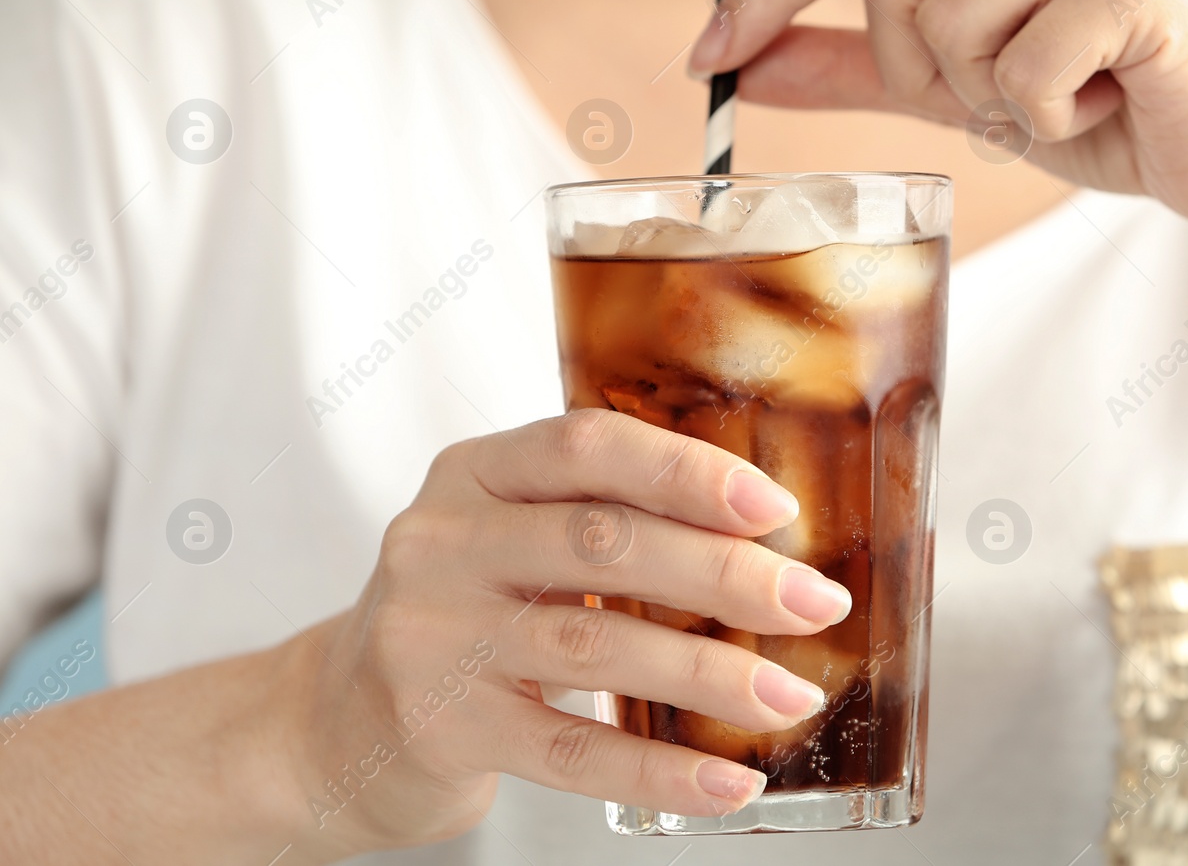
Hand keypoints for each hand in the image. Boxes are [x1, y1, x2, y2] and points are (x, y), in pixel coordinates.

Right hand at [282, 410, 847, 858]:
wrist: (332, 720)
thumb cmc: (462, 613)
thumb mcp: (510, 538)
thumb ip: (604, 518)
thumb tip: (766, 542)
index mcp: (474, 474)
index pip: (587, 447)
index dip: (687, 473)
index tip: (776, 509)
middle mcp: (442, 543)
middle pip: (604, 544)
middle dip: (726, 576)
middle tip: (814, 604)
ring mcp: (432, 637)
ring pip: (596, 649)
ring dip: (712, 677)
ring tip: (790, 697)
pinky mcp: (439, 727)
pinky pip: (569, 752)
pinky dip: (659, 770)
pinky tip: (725, 781)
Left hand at [689, 0, 1187, 247]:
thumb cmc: (1111, 107)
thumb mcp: (962, 85)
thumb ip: (857, 65)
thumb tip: (745, 62)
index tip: (704, 59)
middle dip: (922, 71)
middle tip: (1002, 94)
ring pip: (942, 28)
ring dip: (988, 98)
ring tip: (1070, 89)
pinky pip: (1016, 74)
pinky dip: (1049, 117)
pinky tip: (1112, 99)